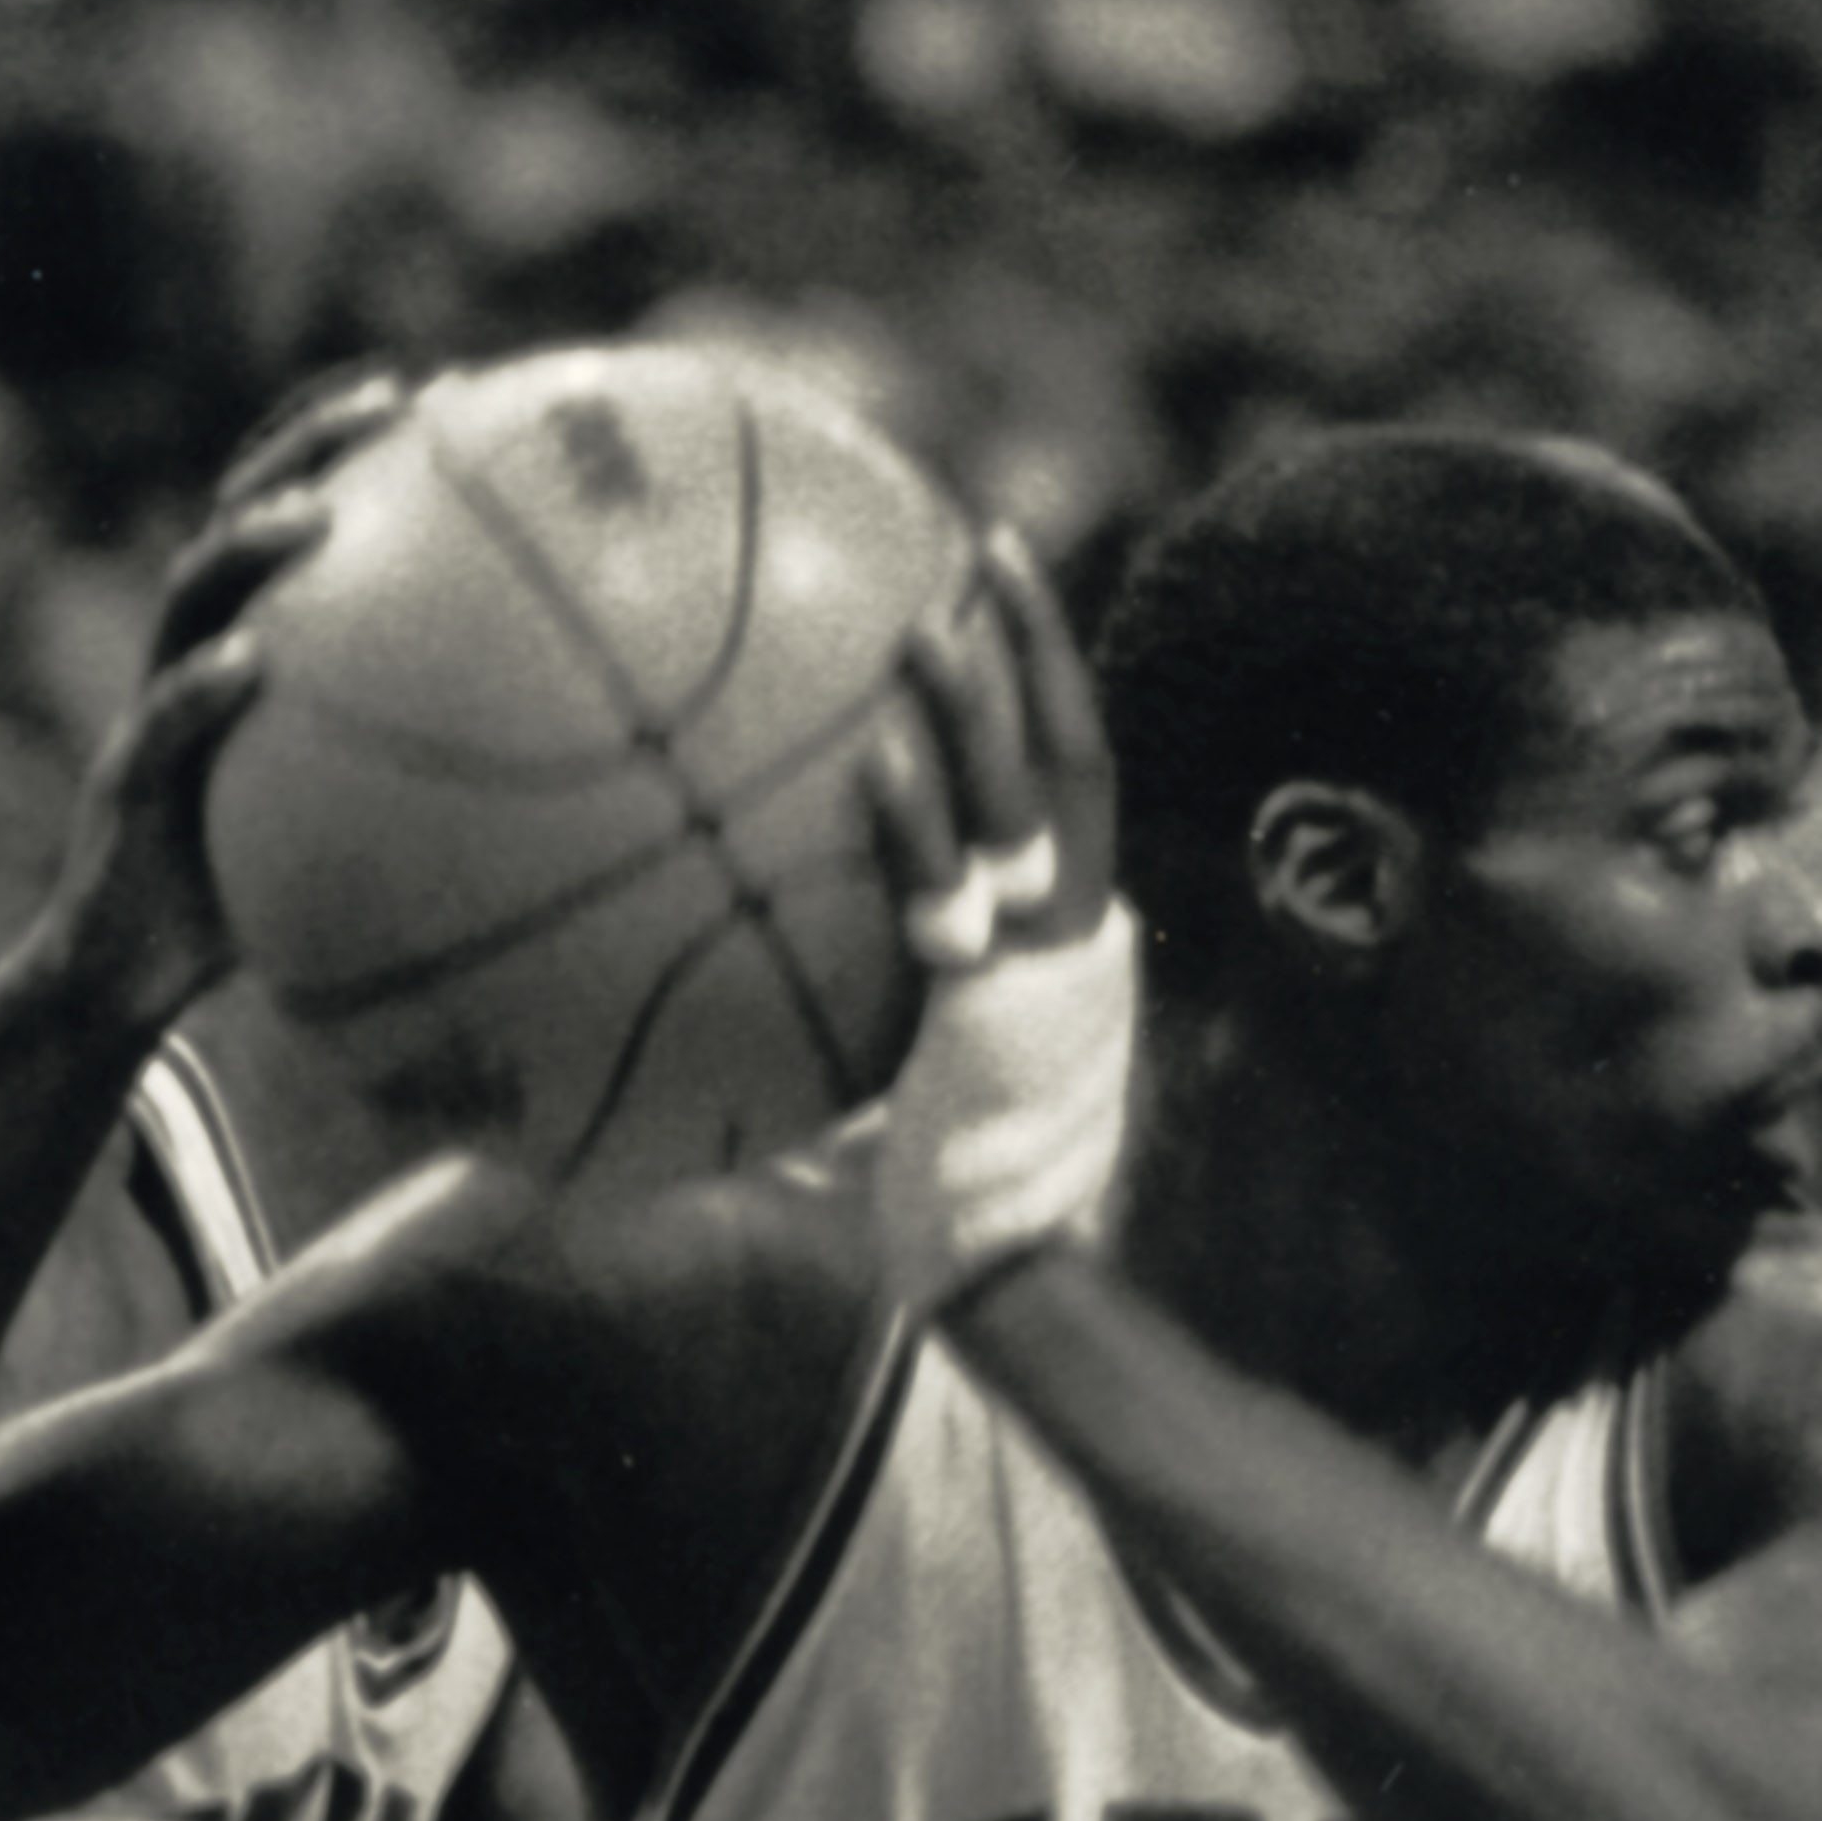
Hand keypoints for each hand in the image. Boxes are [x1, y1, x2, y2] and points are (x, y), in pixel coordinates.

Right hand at [38, 374, 420, 1029]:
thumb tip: (613, 786)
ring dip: (246, 547)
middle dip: (308, 447)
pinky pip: (160, 727)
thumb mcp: (371, 831)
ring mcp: (154, 713)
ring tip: (312, 515)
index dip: (355, 449)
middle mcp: (199, 661)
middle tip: (390, 402)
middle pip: (245, 520)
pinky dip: (199, 688)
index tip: (444, 391)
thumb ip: (458, 789)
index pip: (304, 523)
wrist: (135, 977)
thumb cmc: (273, 902)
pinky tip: (248, 664)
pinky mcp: (125, 787)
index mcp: (258, 656)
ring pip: (189, 599)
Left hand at [862, 522, 1135, 1310]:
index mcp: (1079, 935)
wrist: (999, 1268)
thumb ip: (864, 983)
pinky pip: (952, 888)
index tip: (1002, 588)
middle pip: (1079, 761)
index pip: (1082, 781)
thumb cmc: (941, 1193)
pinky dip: (915, 815)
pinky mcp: (1002, 1004)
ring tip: (929, 620)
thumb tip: (739, 920)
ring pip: (1031, 807)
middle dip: (1042, 651)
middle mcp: (1082, 934)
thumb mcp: (911, 1060)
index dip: (1056, 682)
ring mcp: (1049, 966)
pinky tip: (869, 753)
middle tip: (986, 552)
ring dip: (981, 707)